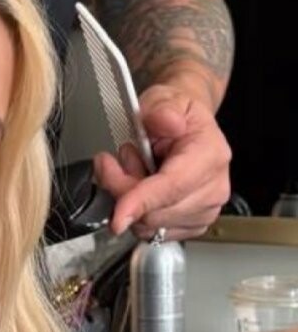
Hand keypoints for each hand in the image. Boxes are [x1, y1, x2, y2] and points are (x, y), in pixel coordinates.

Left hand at [93, 81, 230, 240]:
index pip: (173, 186)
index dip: (141, 202)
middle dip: (124, 191)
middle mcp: (213, 187)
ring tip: (137, 170)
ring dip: (131, 203)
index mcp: (211, 155)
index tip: (118, 216)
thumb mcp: (165, 98)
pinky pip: (153, 233)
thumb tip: (166, 121)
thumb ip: (161, 109)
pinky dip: (139, 214)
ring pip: (150, 226)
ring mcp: (205, 210)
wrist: (186, 125)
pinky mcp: (192, 225)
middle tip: (119, 161)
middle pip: (156, 212)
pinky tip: (144, 190)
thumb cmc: (177, 115)